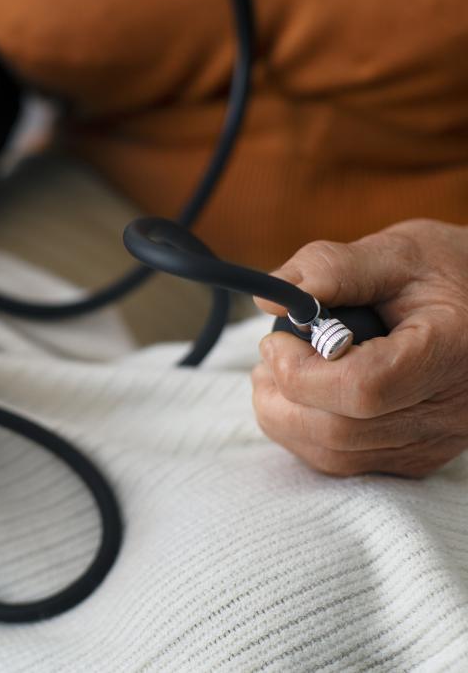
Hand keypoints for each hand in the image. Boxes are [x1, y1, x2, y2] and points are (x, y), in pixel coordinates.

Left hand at [252, 219, 467, 476]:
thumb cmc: (446, 274)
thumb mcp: (396, 253)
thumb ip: (331, 269)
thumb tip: (269, 299)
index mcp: (452, 352)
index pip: (364, 388)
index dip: (302, 370)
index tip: (276, 339)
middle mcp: (451, 412)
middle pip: (341, 431)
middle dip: (282, 397)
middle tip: (267, 357)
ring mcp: (435, 442)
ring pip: (335, 456)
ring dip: (285, 418)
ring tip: (276, 372)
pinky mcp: (418, 458)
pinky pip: (344, 463)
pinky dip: (305, 433)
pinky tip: (303, 395)